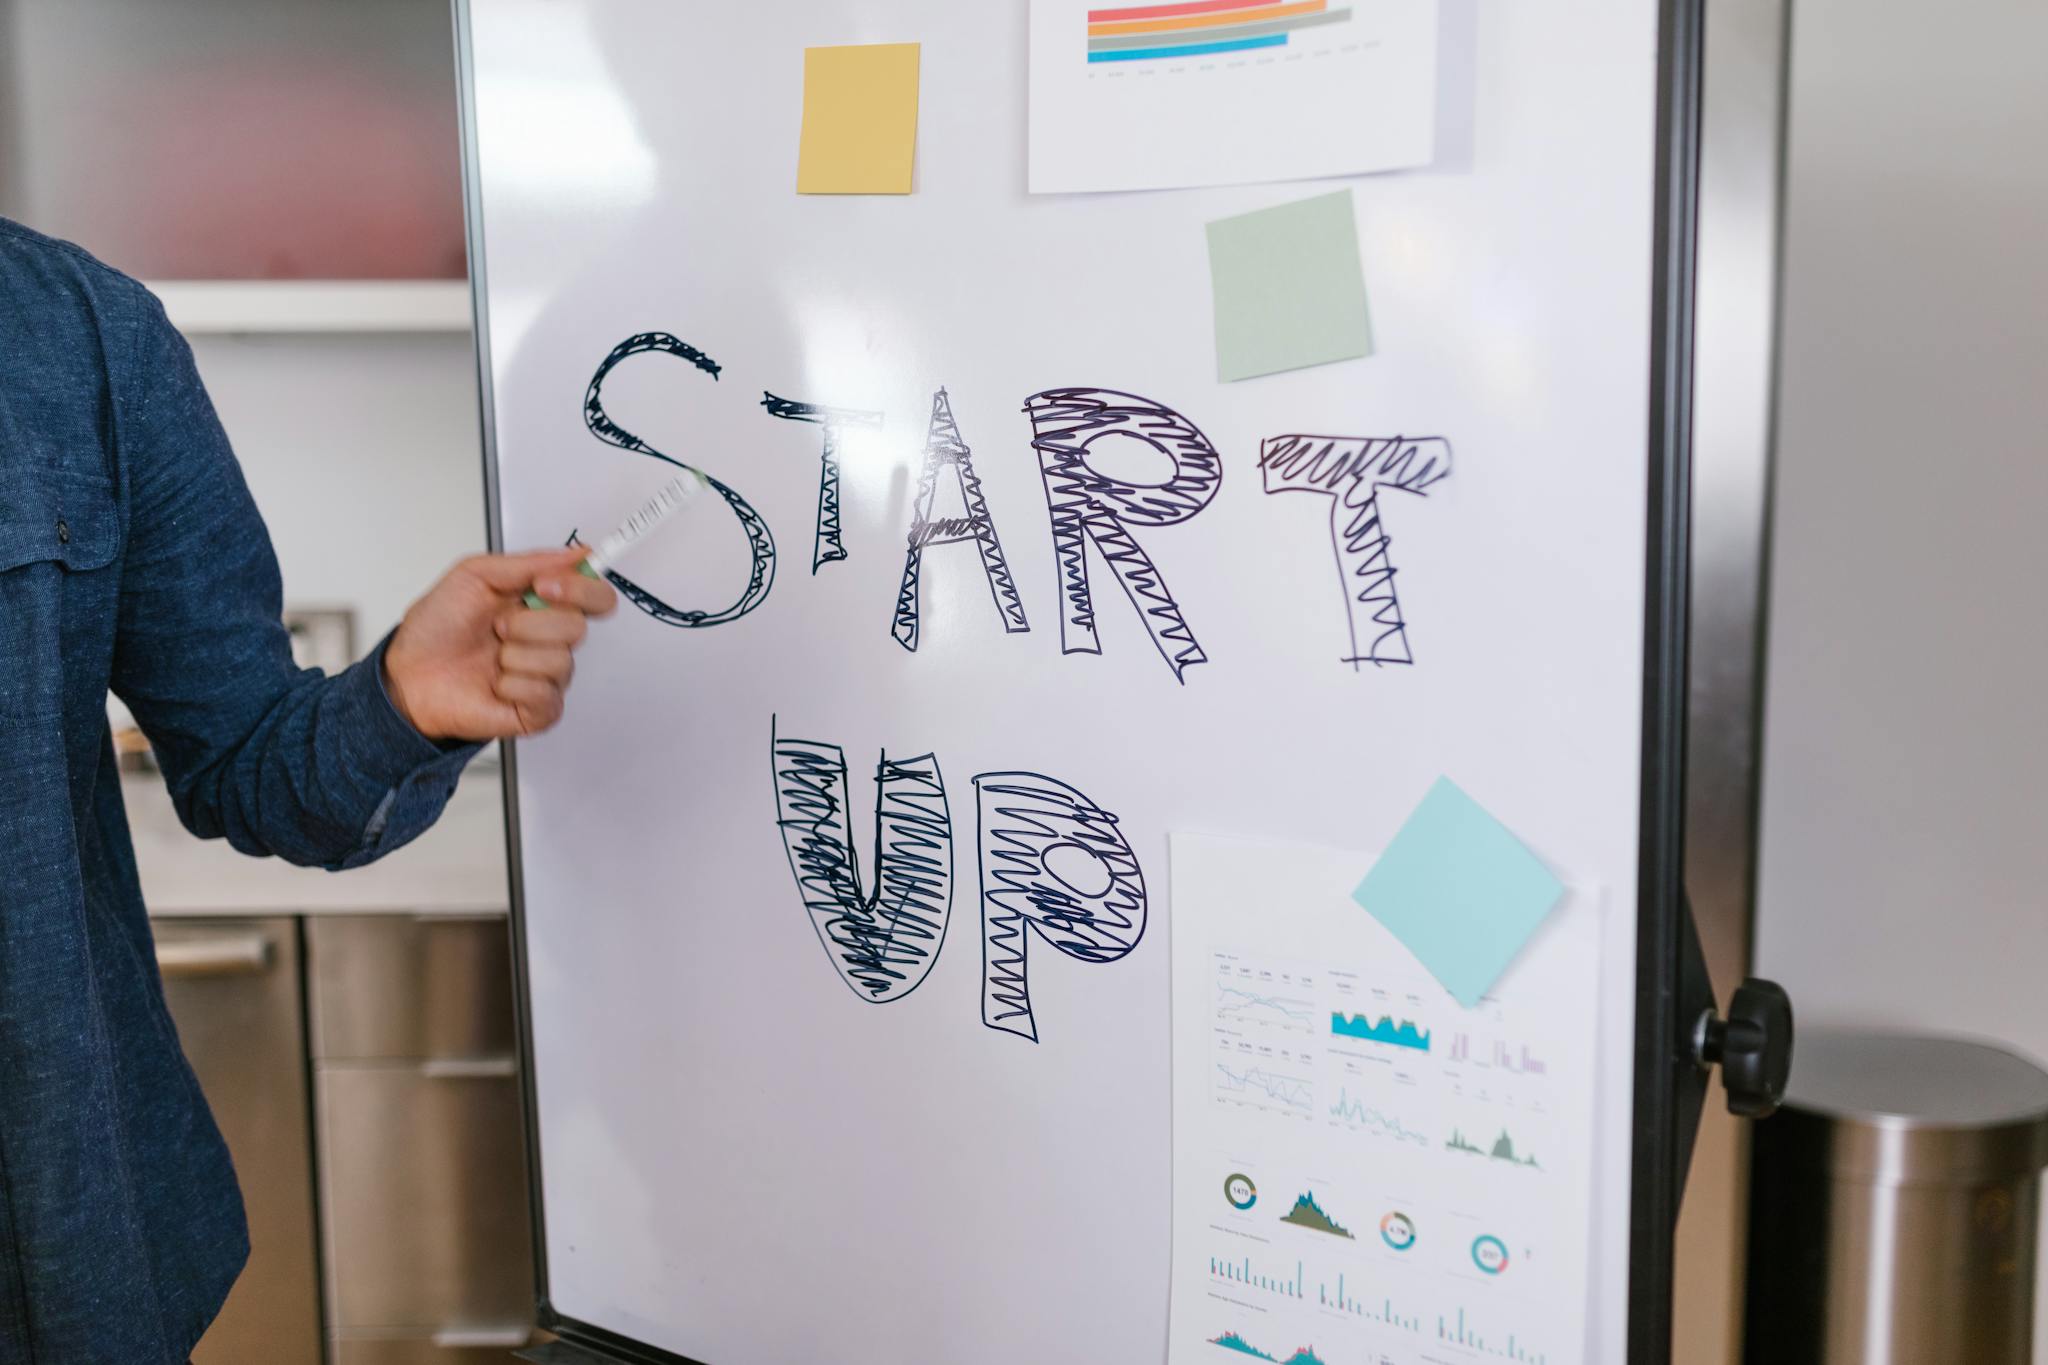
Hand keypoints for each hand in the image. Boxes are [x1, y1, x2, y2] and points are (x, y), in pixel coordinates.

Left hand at [381, 547, 618, 741]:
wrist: (407, 675)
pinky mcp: (539, 710)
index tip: (545, 586)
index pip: (596, 596)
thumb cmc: (436, 629)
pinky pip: (545, 694)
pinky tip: (494, 683)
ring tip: (492, 656)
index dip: (581, 589)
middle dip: (530, 623)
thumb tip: (577, 555)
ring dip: (514, 655)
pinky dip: (512, 685)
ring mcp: (546, 676)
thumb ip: (528, 562)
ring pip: (560, 661)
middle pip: (578, 627)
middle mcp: (549, 640)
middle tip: (499, 626)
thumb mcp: (474, 576)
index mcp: (542, 606)